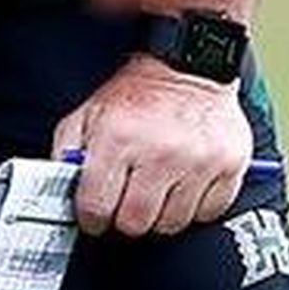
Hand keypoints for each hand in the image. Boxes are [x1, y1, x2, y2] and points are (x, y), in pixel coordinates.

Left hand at [53, 53, 254, 236]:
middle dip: (125, 217)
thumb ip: (66, 152)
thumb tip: (59, 192)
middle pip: (135, 224)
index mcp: (118, 138)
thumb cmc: (137, 95)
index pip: (96, 208)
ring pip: (171, 224)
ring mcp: (198, 161)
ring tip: (157, 187)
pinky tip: (184, 184)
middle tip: (127, 201)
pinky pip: (207, 213)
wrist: (191, 64)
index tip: (95, 215)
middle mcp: (160, 152)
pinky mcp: (229, 166)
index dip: (91, 218)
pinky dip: (195, 207)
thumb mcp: (88, 114)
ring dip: (161, 214)